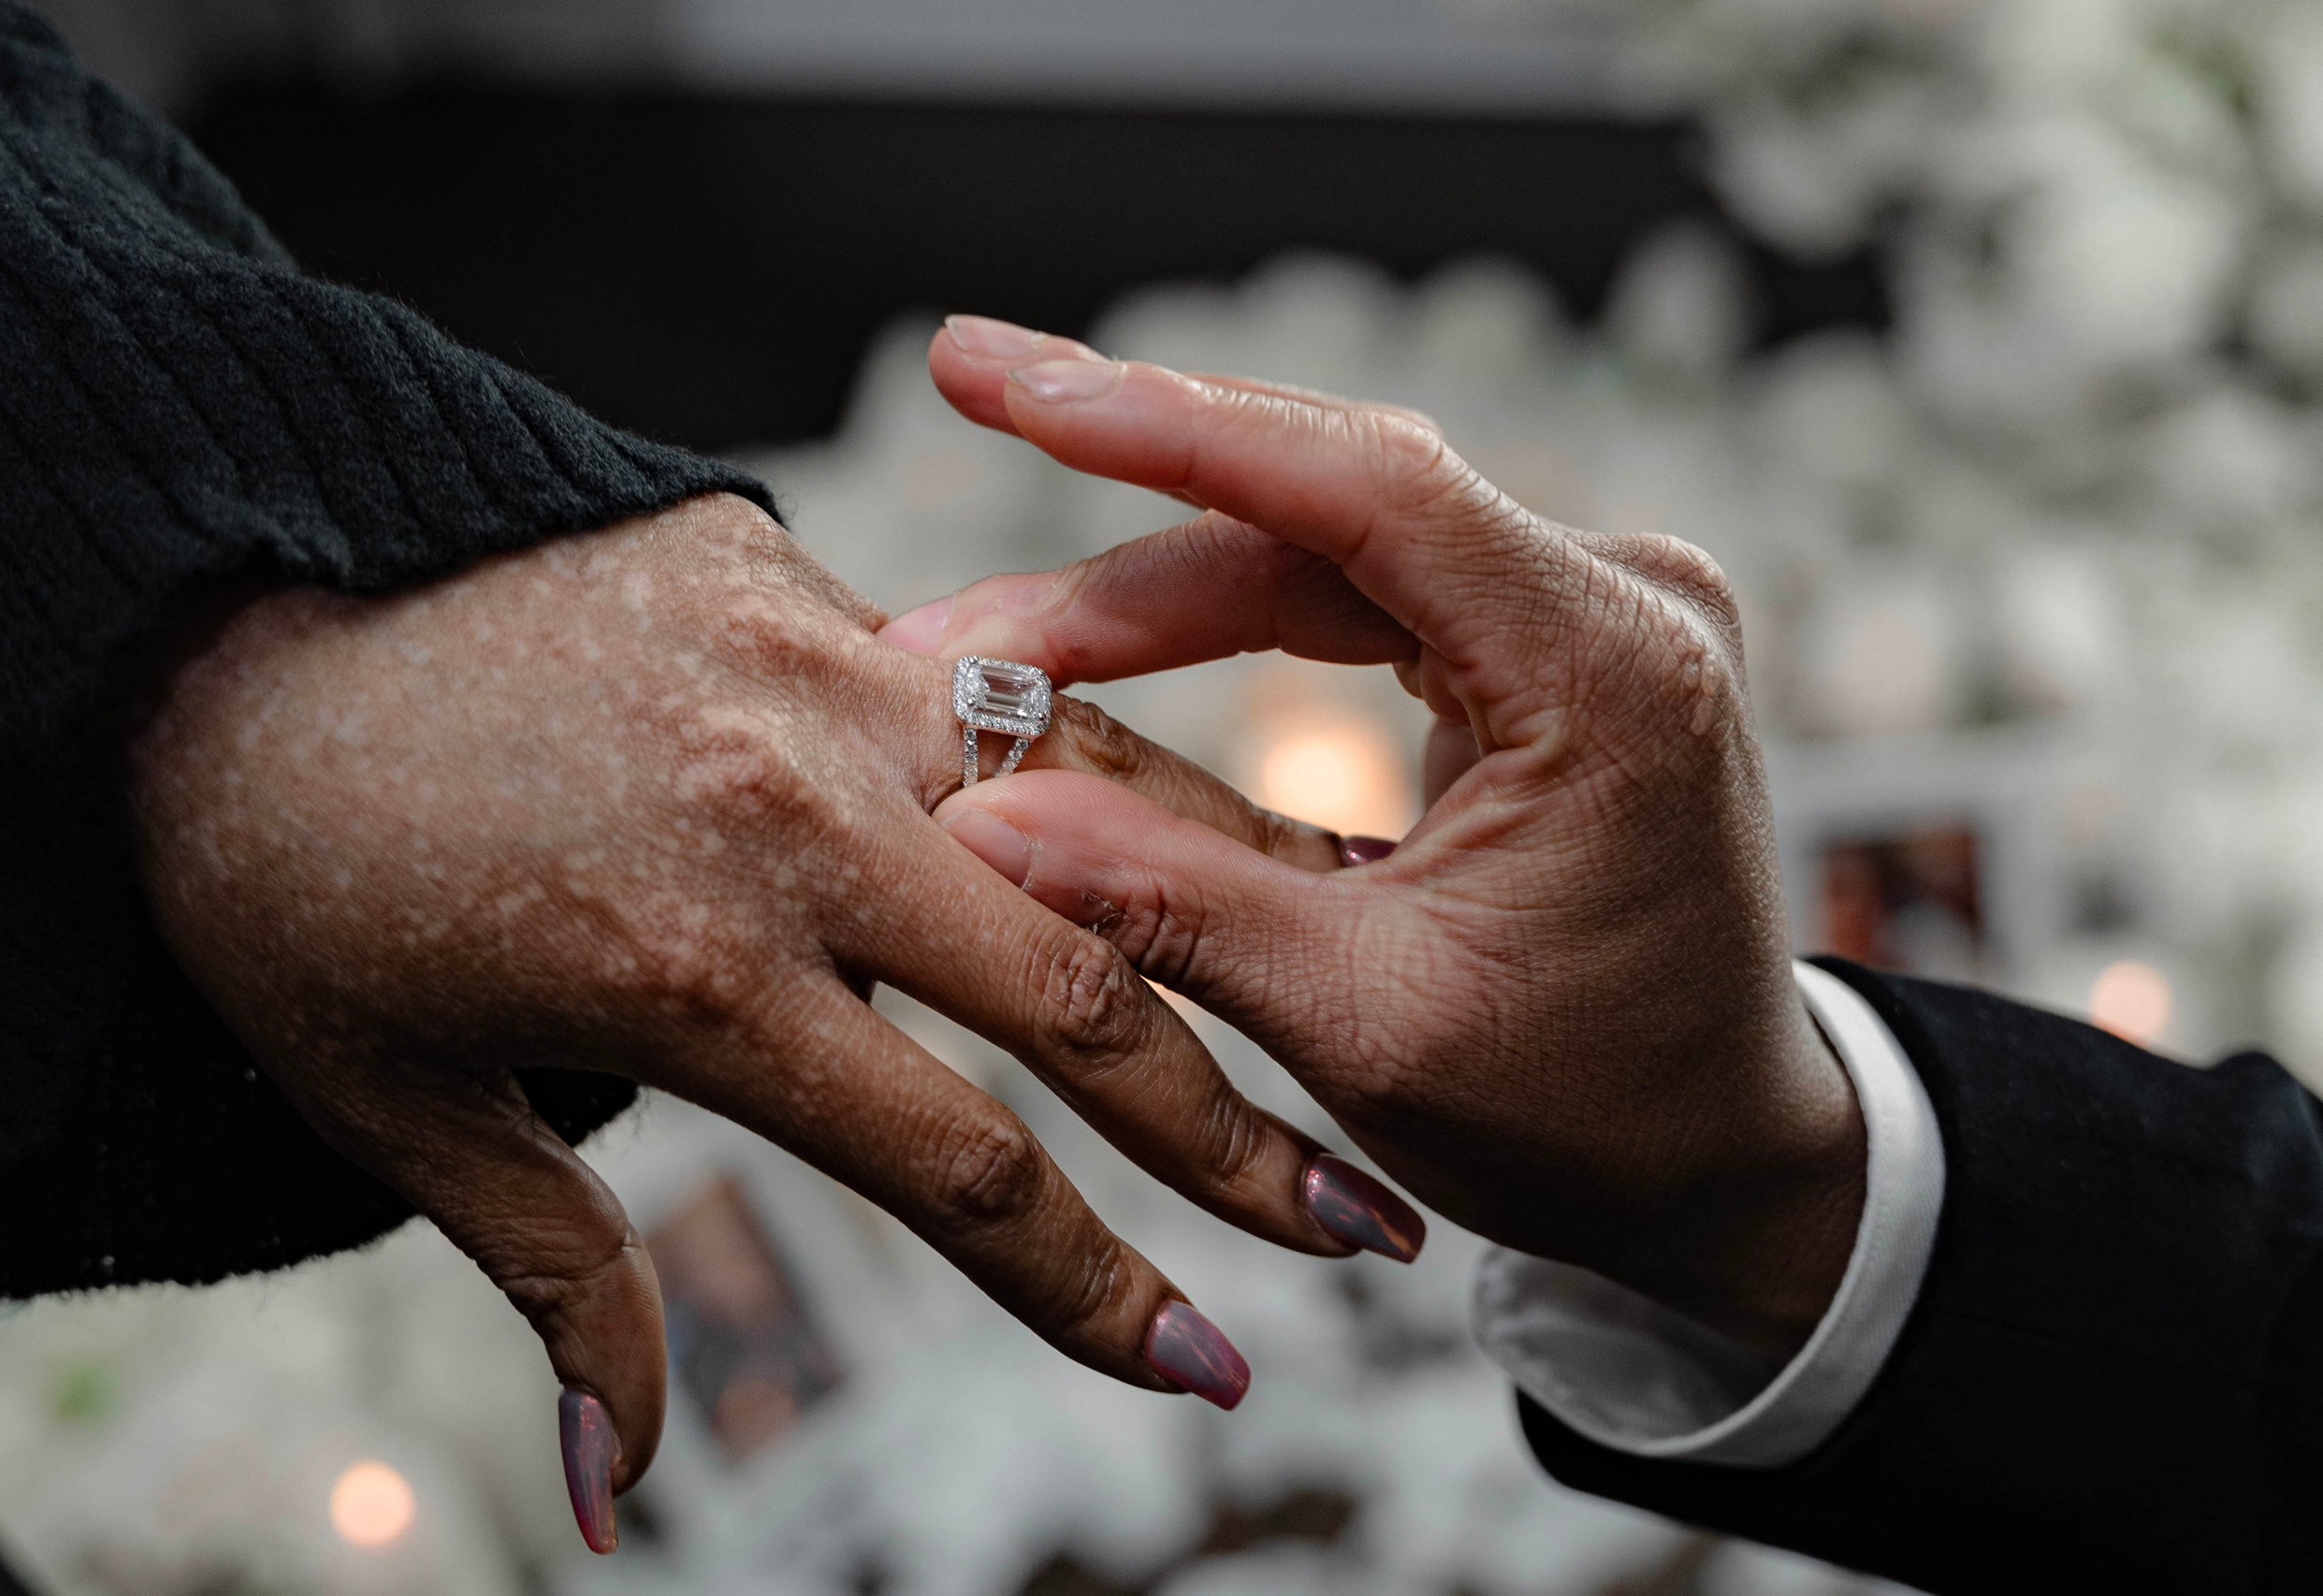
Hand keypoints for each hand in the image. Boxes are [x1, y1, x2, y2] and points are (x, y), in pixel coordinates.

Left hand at [125, 493, 1424, 1547]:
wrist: (211, 609)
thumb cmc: (291, 878)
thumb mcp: (400, 1110)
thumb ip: (562, 1285)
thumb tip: (626, 1499)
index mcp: (694, 975)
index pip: (964, 1167)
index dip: (1100, 1291)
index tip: (1210, 1373)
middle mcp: (794, 821)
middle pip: (1086, 997)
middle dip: (1241, 1130)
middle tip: (1365, 1222)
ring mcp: (817, 677)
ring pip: (1090, 814)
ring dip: (1222, 923)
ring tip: (1342, 998)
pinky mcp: (806, 579)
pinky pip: (996, 684)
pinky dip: (1102, 766)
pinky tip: (1188, 825)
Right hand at [907, 318, 1866, 1356]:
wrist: (1725, 1157)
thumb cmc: (1593, 1116)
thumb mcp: (1370, 1028)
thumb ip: (1174, 909)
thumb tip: (977, 821)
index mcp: (1613, 680)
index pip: (1374, 489)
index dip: (1175, 427)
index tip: (1015, 384)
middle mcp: (1620, 607)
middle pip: (1331, 500)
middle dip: (1127, 483)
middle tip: (964, 415)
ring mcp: (1588, 612)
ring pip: (1326, 538)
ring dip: (1152, 580)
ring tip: (984, 632)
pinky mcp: (1545, 641)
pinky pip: (1357, 586)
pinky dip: (1222, 611)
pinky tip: (1100, 630)